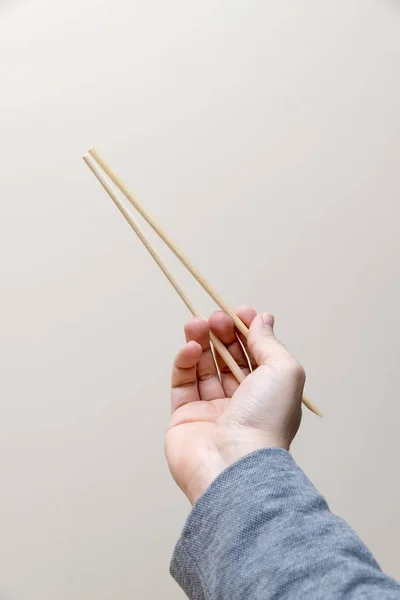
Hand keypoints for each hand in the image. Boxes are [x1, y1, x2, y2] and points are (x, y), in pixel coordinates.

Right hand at [165, 306, 304, 503]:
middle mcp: (241, 403)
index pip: (256, 356)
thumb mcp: (283, 371)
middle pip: (228, 359)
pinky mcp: (184, 416)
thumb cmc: (266, 420)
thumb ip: (269, 343)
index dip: (247, 332)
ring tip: (195, 323)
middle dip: (222, 334)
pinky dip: (185, 361)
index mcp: (268, 394)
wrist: (233, 465)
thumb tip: (263, 319)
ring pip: (203, 368)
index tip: (239, 312)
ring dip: (200, 342)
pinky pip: (183, 382)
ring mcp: (211, 410)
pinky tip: (191, 348)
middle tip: (215, 316)